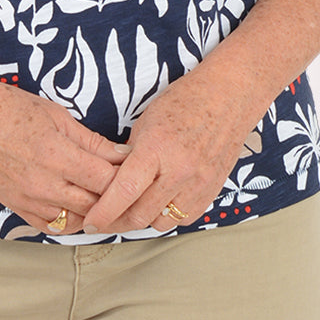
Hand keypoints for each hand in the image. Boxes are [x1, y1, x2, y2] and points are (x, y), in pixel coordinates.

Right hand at [0, 80, 128, 235]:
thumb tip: (124, 155)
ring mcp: (27, 199)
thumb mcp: (57, 115)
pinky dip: (69, 220)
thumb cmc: (10, 108)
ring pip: (77, 221)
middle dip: (116, 196)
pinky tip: (77, 205)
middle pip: (96, 205)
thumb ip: (92, 141)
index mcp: (56, 155)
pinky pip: (51, 227)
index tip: (137, 168)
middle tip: (129, 186)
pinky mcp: (16, 207)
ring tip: (106, 196)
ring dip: (95, 211)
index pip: (106, 179)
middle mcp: (42, 183)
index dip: (127, 176)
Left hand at [81, 71, 251, 236]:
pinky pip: (183, 218)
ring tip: (128, 210)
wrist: (230, 96)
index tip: (89, 223)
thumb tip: (112, 181)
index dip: (103, 213)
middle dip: (115, 222)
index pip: (124, 191)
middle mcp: (180, 171)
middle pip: (140, 214)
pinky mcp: (212, 192)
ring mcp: (199, 184)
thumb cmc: (186, 100)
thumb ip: (130, 155)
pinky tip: (157, 203)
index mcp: (157, 148)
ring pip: (160, 222)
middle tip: (102, 220)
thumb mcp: (146, 121)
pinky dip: (166, 215)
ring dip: (141, 220)